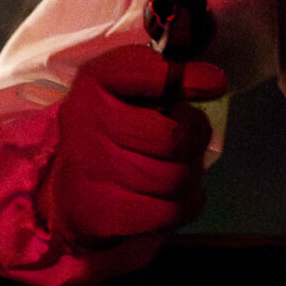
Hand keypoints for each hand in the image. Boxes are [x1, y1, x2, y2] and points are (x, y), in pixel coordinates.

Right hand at [38, 44, 222, 251]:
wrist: (70, 194)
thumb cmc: (114, 135)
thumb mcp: (133, 93)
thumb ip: (171, 78)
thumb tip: (215, 80)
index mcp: (93, 83)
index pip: (141, 69)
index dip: (185, 77)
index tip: (214, 84)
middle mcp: (85, 122)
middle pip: (175, 136)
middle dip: (194, 140)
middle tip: (186, 143)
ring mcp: (91, 171)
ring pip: (177, 178)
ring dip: (190, 177)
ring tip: (177, 172)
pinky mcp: (103, 215)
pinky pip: (171, 212)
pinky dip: (184, 206)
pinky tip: (171, 199)